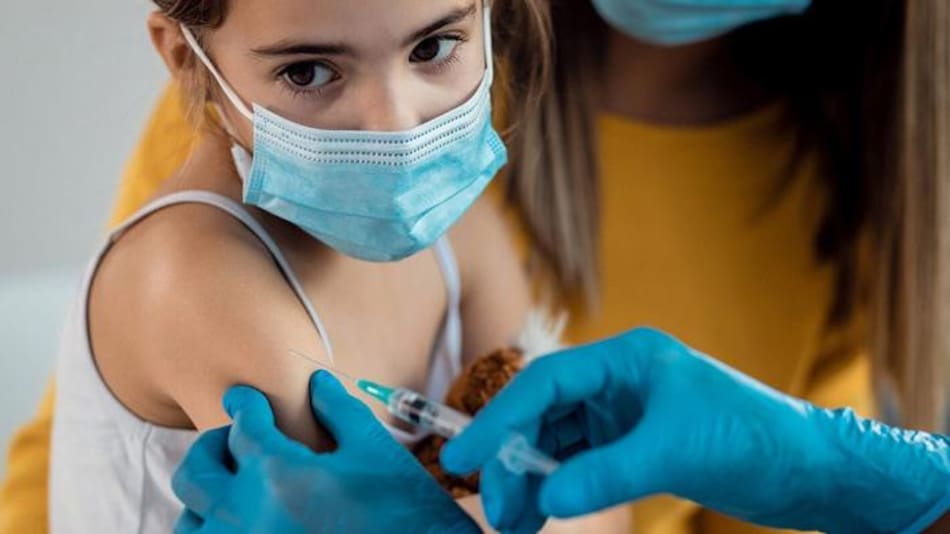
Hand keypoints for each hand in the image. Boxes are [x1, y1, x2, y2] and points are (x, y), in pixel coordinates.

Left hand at [173, 370, 478, 533]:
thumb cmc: (407, 509)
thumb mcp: (374, 450)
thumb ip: (337, 410)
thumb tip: (316, 382)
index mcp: (279, 476)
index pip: (244, 428)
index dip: (245, 405)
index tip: (244, 399)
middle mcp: (249, 518)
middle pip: (197, 472)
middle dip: (211, 445)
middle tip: (232, 438)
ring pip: (190, 524)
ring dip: (204, 497)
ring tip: (232, 487)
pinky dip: (216, 530)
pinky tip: (247, 521)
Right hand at [441, 328, 949, 532]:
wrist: (807, 469)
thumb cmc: (752, 438)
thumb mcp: (674, 451)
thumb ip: (605, 472)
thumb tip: (544, 496)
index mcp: (626, 360)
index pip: (545, 382)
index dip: (499, 418)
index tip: (464, 457)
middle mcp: (619, 383)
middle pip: (544, 416)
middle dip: (515, 461)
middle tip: (496, 508)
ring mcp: (626, 415)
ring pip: (558, 444)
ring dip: (533, 481)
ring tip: (514, 524)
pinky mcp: (636, 447)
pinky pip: (580, 466)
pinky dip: (558, 490)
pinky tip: (541, 517)